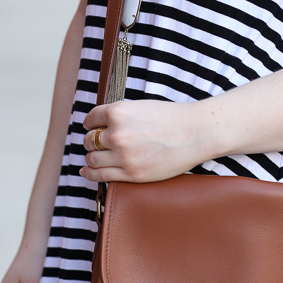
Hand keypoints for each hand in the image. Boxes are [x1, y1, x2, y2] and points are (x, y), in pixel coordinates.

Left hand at [81, 99, 211, 183]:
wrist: (196, 132)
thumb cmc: (171, 117)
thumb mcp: (140, 107)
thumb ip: (119, 115)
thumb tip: (99, 125)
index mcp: (118, 112)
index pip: (91, 119)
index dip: (90, 123)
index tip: (91, 126)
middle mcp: (117, 134)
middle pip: (89, 140)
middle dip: (90, 140)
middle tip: (94, 142)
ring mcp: (124, 156)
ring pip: (92, 158)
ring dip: (91, 156)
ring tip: (94, 156)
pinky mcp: (132, 174)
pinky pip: (100, 175)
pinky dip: (89, 172)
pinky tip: (87, 170)